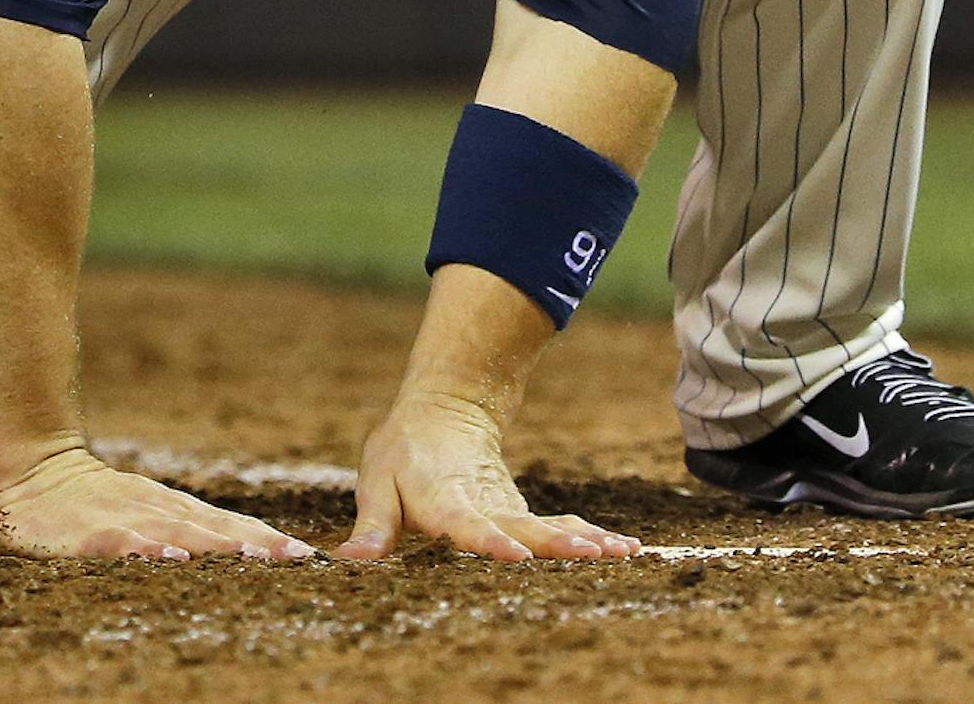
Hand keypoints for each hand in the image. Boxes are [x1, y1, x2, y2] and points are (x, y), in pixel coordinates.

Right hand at [0, 446, 315, 560]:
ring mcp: (126, 517)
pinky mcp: (89, 531)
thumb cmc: (95, 500)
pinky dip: (148, 549)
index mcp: (174, 510)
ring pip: (179, 532)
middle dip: (259, 544)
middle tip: (298, 557)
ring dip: (218, 545)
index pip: (231, 525)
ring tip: (254, 557)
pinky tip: (169, 559)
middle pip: (217, 528)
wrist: (36, 467)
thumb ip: (182, 530)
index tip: (307, 555)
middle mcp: (159, 511)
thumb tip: (235, 549)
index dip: (269, 540)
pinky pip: (123, 541)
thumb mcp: (145, 513)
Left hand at [335, 391, 639, 561]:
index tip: (518, 556)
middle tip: (596, 554)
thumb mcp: (377, 482)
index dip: (491, 542)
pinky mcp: (520, 512)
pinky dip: (588, 535)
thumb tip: (350, 561)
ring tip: (623, 550)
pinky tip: (623, 548)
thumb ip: (373, 525)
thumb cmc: (401, 453)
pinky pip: (557, 525)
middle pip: (524, 527)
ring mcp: (507, 507)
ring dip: (585, 539)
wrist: (442, 412)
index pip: (470, 524)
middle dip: (559, 543)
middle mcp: (484, 504)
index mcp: (446, 499)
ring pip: (550, 525)